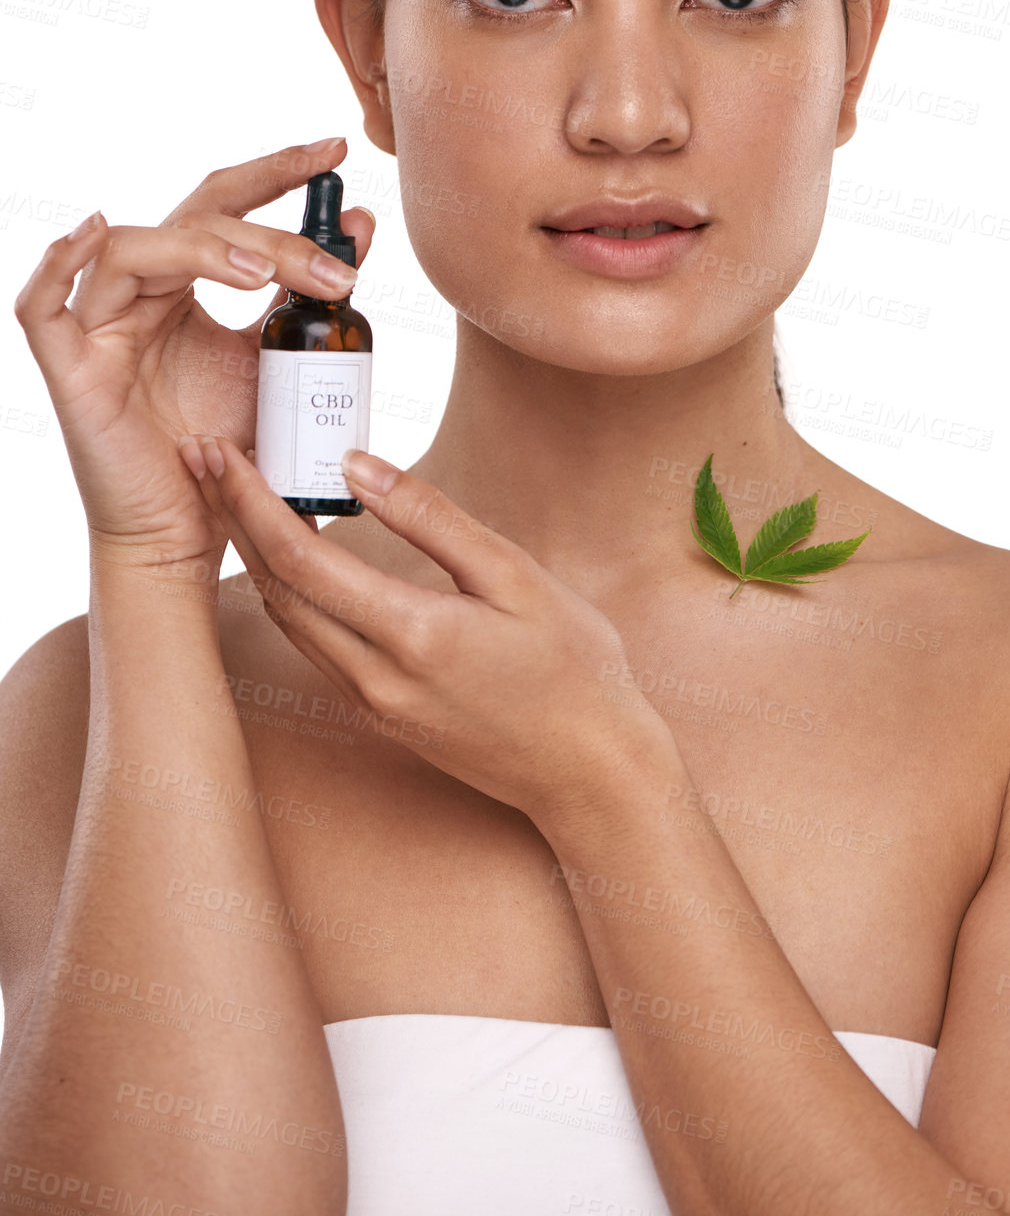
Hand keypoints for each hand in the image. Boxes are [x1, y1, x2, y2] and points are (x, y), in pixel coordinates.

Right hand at [12, 138, 373, 575]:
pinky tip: (94, 230)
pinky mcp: (70, 371)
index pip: (225, 204)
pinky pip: (40, 306)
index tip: (336, 152)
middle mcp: (140, 294)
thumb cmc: (229, 450)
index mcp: (185, 284)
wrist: (193, 533)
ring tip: (266, 276)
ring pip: (134, 249)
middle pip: (193, 222)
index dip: (276, 172)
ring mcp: (100, 329)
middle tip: (338, 268)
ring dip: (202, 248)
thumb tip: (362, 225)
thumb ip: (308, 297)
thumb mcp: (279, 362)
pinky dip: (57, 263)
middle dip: (269, 232)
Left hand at [177, 432, 675, 827]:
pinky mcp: (381, 715)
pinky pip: (314, 645)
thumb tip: (355, 465)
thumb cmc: (573, 668)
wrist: (592, 773)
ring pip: (287, 621)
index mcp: (411, 635)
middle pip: (273, 589)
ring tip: (232, 496)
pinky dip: (288, 593)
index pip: (299, 558)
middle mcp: (375, 677)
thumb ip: (433, 520)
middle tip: (202, 458)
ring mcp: (373, 703)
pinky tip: (291, 557)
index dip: (248, 500)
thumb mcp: (516, 577)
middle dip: (230, 519)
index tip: (220, 451)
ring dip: (251, 556)